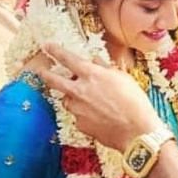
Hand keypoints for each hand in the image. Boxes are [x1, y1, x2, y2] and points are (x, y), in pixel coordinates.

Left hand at [30, 42, 164, 147]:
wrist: (137, 132)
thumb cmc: (135, 103)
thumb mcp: (123, 78)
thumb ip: (105, 68)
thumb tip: (96, 61)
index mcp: (91, 75)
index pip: (68, 59)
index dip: (55, 51)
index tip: (47, 46)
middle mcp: (79, 91)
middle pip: (55, 81)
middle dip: (45, 74)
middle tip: (41, 71)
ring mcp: (77, 109)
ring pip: (68, 100)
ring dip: (74, 98)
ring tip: (92, 101)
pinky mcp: (80, 124)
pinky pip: (78, 116)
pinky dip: (85, 114)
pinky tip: (100, 117)